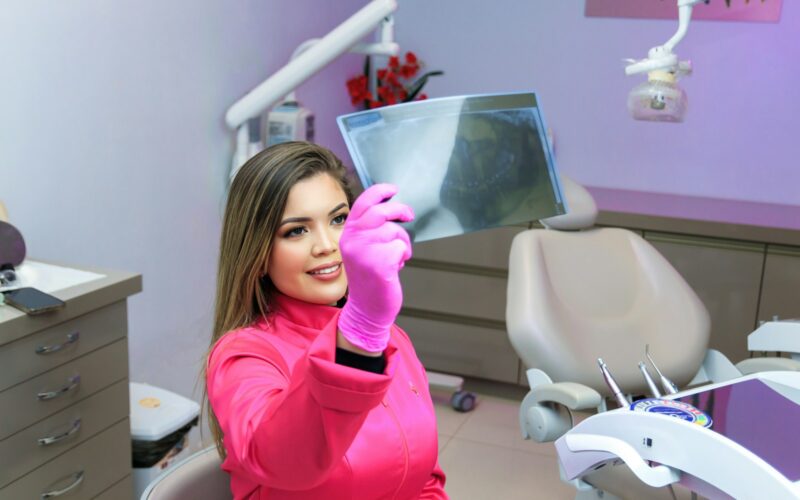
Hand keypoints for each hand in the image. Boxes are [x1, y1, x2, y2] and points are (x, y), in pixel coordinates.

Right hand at [338, 184, 413, 352]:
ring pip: (394, 231)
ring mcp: (364, 252)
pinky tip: (395, 268)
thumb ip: (369, 228)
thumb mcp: (362, 248)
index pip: (363, 203)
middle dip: (400, 210)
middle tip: (409, 215)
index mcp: (348, 234)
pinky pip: (401, 247)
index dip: (380, 191)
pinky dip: (403, 255)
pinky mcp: (379, 264)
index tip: (393, 190)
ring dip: (403, 242)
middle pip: (381, 211)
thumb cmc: (369, 277)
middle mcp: (353, 240)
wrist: (368, 308)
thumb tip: (390, 206)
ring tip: (397, 256)